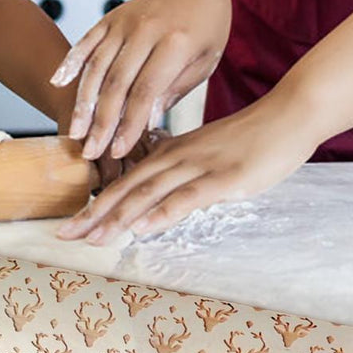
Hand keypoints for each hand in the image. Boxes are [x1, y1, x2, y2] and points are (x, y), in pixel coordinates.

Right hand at [51, 0, 230, 161]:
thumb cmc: (206, 24)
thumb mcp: (205, 60)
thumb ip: (175, 89)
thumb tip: (147, 121)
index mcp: (175, 43)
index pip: (146, 91)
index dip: (129, 124)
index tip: (118, 150)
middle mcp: (145, 30)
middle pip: (116, 83)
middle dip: (102, 122)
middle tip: (91, 151)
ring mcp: (124, 22)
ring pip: (96, 66)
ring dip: (83, 102)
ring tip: (75, 131)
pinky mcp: (111, 18)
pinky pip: (86, 41)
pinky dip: (70, 62)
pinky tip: (57, 83)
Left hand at [57, 95, 317, 244]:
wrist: (289, 115)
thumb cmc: (253, 138)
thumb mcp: (211, 152)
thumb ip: (186, 169)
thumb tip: (166, 186)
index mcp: (173, 153)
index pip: (127, 181)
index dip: (97, 204)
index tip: (72, 224)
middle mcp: (178, 158)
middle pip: (128, 188)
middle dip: (94, 214)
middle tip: (64, 235)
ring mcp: (200, 166)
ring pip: (149, 193)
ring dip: (118, 217)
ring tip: (91, 237)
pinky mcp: (224, 178)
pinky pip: (187, 197)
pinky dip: (162, 213)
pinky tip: (142, 227)